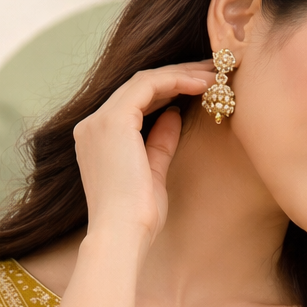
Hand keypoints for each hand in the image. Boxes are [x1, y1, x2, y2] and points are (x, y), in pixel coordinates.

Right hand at [73, 62, 215, 244]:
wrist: (122, 235)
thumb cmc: (138, 218)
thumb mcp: (153, 173)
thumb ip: (160, 142)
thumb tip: (174, 115)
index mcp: (97, 140)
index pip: (134, 102)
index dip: (168, 90)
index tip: (199, 87)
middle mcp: (93, 125)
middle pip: (139, 86)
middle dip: (178, 76)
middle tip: (211, 71)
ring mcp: (100, 121)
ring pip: (143, 81)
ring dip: (181, 74)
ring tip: (213, 75)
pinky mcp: (114, 121)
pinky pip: (148, 86)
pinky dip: (176, 81)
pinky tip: (201, 84)